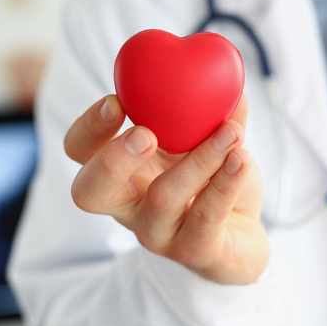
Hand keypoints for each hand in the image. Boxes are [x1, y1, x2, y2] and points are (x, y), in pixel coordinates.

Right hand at [64, 94, 268, 284]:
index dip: (89, 127)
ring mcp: (159, 234)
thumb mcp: (210, 140)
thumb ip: (212, 110)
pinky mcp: (195, 252)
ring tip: (230, 132)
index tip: (116, 100)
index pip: (80, 151)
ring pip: (162, 199)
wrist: (246, 236)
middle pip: (90, 191)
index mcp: (123, 172)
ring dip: (198, 159)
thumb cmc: (216, 182)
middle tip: (146, 133)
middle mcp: (130, 206)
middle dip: (111, 160)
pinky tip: (241, 158)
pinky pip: (206, 218)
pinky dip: (225, 183)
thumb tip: (225, 73)